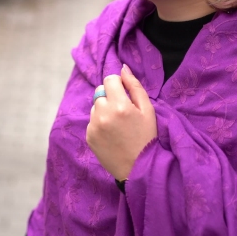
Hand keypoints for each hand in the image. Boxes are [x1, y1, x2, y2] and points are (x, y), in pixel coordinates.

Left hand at [87, 64, 156, 180]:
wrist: (138, 167)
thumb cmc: (146, 137)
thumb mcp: (147, 110)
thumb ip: (134, 86)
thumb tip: (123, 68)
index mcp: (119, 105)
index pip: (109, 79)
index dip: (118, 85)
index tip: (125, 95)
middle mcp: (103, 114)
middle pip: (100, 92)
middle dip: (110, 97)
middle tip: (123, 112)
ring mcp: (93, 126)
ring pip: (95, 106)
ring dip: (104, 110)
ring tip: (117, 125)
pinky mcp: (88, 136)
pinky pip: (92, 121)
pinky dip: (100, 123)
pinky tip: (111, 134)